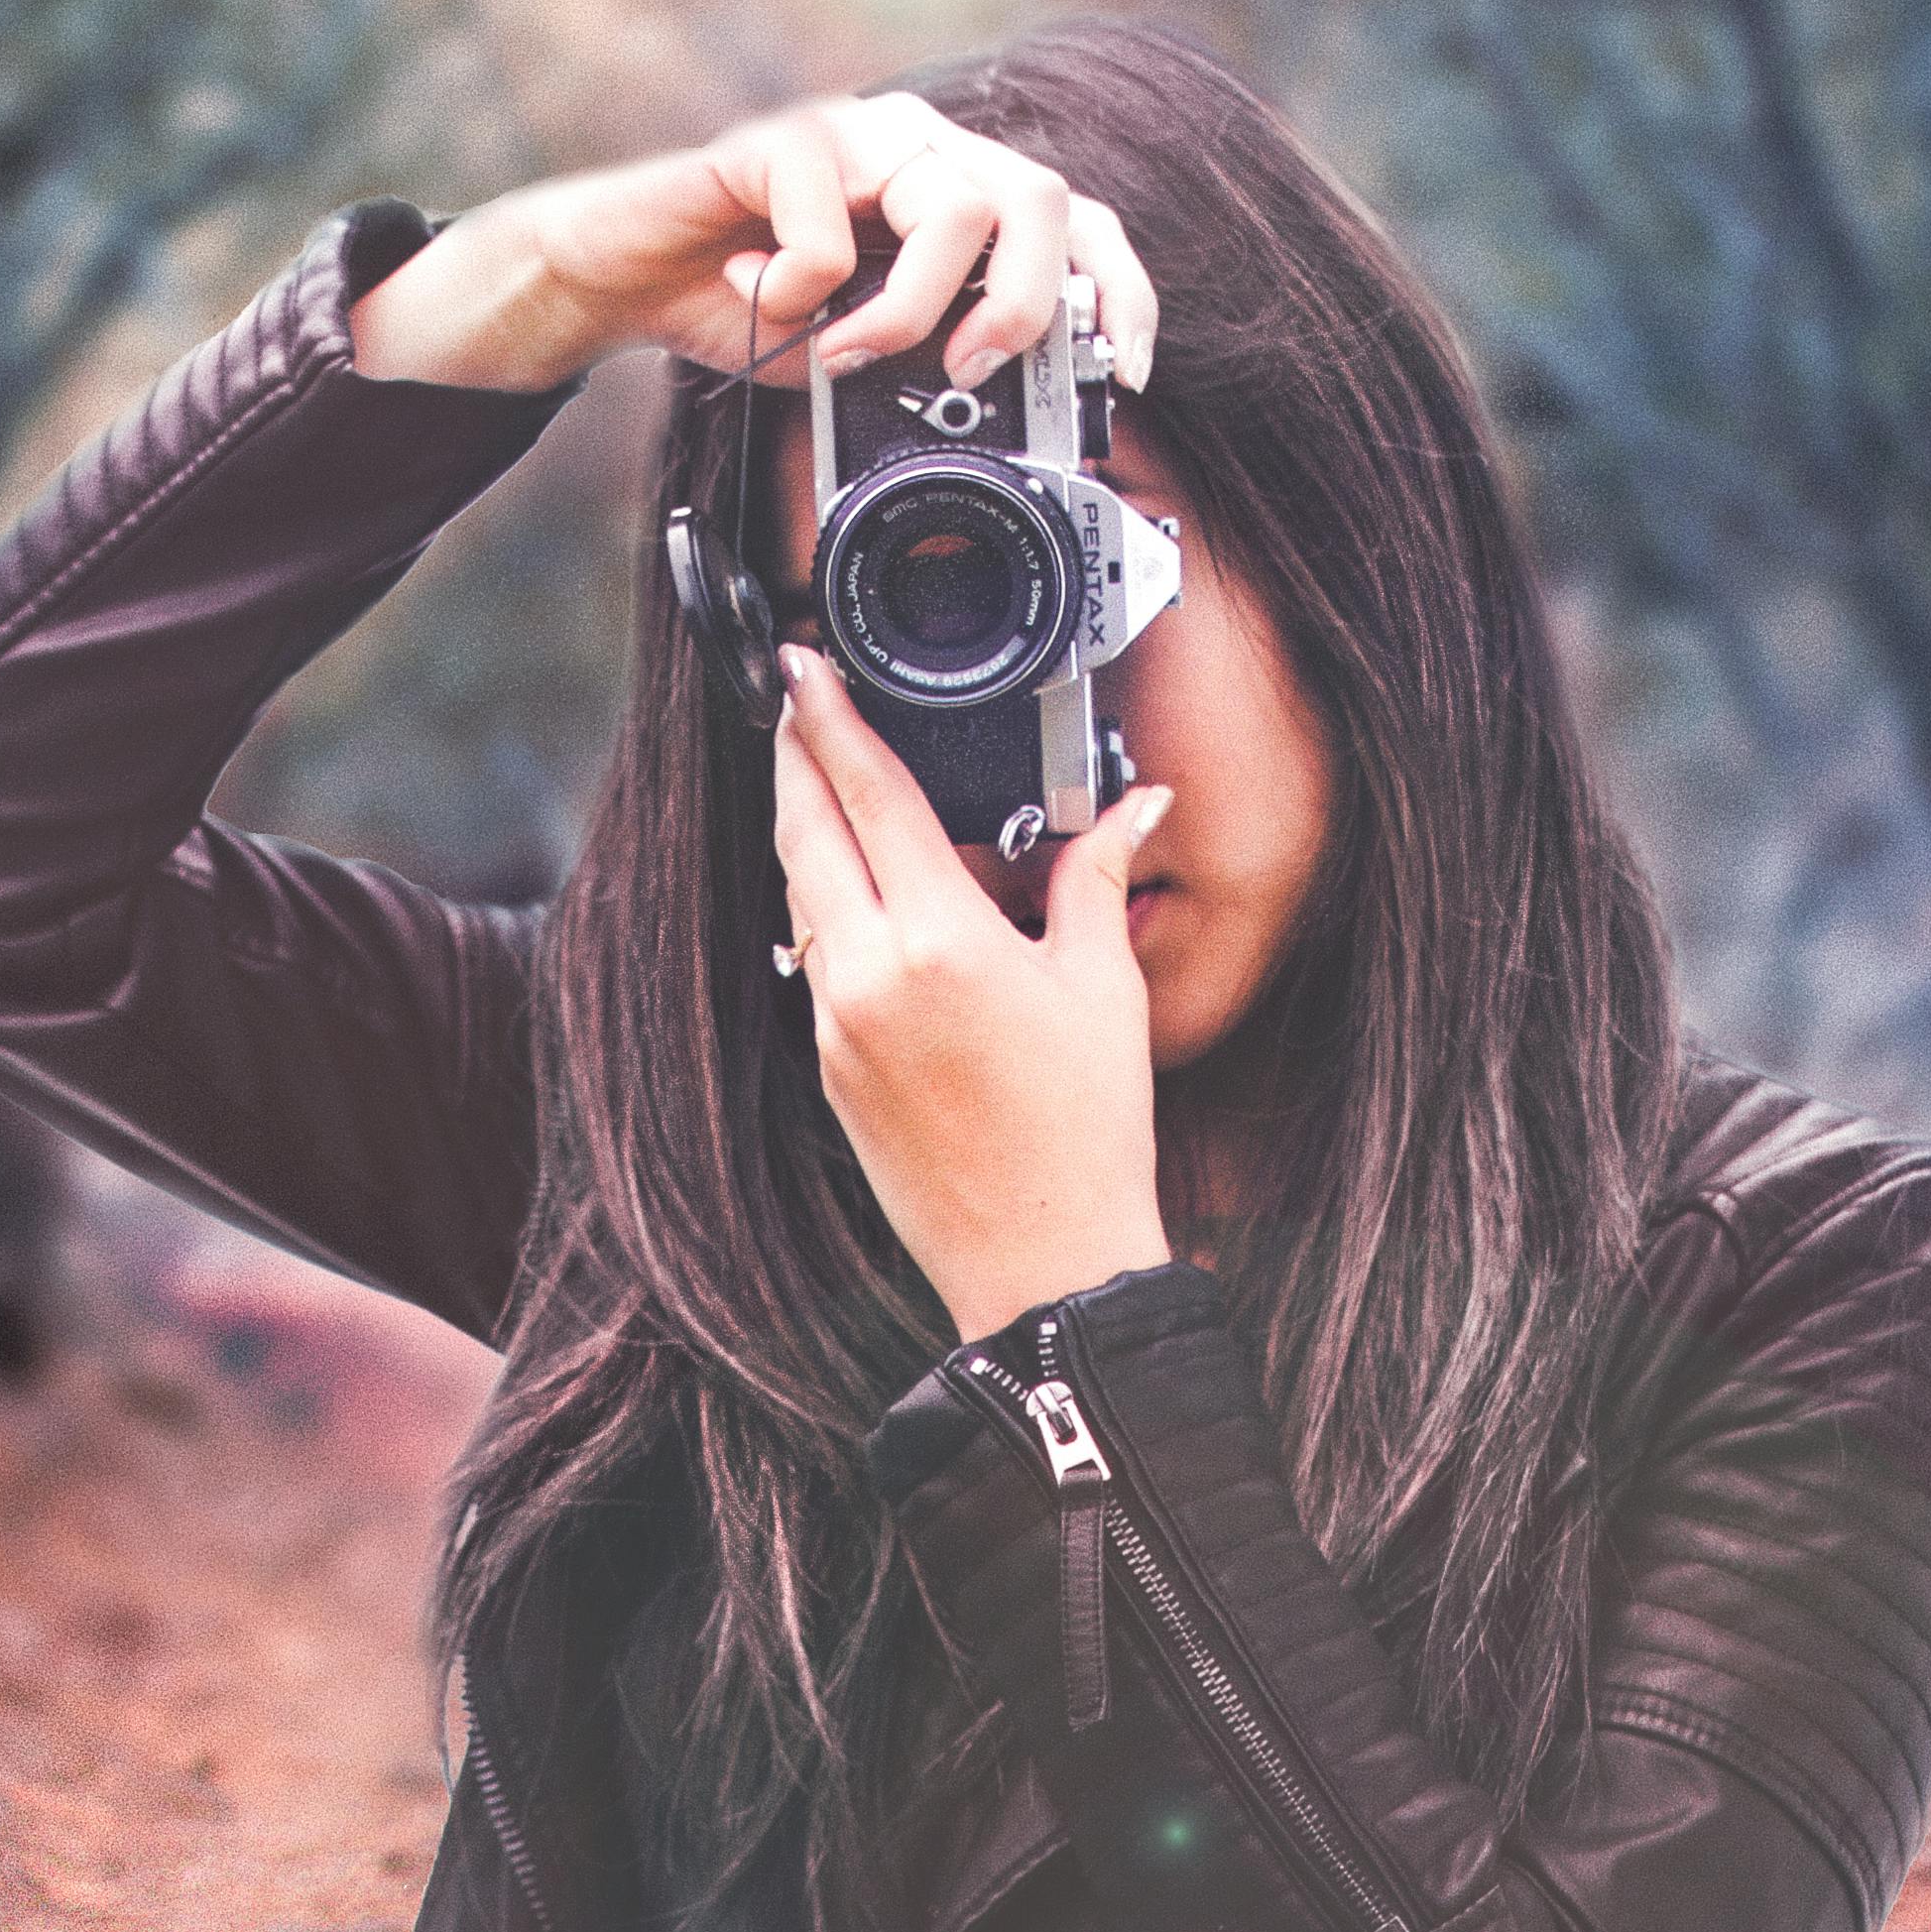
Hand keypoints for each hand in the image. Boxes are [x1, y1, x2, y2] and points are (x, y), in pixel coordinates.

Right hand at [347, 92, 1162, 400]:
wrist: (627, 278)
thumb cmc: (752, 310)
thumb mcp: (867, 356)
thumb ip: (935, 361)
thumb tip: (1012, 407)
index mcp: (960, 189)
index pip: (1078, 221)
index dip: (1118, 293)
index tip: (1120, 373)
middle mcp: (924, 144)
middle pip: (1040, 198)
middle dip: (1022, 304)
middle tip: (966, 370)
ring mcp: (858, 130)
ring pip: (951, 207)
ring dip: (910, 310)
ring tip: (844, 351)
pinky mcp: (783, 136)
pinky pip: (831, 223)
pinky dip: (801, 288)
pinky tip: (759, 292)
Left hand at [770, 645, 1181, 1345]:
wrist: (1042, 1264)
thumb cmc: (1089, 1132)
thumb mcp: (1104, 991)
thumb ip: (1098, 881)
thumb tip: (1137, 806)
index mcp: (940, 941)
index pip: (868, 796)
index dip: (829, 718)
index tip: (801, 667)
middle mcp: (869, 976)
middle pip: (806, 833)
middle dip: (794, 759)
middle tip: (793, 705)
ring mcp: (836, 1025)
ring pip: (797, 896)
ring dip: (800, 831)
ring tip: (813, 783)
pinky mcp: (828, 1068)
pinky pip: (810, 959)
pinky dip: (820, 907)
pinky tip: (843, 891)